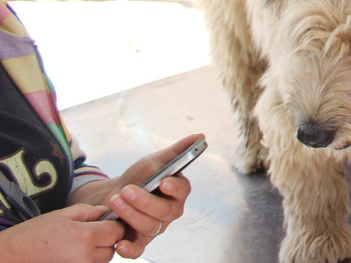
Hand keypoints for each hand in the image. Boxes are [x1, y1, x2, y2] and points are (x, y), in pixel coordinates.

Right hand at [0, 204, 121, 262]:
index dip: (115, 225)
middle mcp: (86, 256)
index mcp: (86, 236)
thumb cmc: (34, 234)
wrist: (12, 256)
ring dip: (99, 252)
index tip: (108, 222)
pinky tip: (75, 254)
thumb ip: (89, 211)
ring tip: (80, 244)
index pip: (117, 231)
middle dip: (107, 239)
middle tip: (93, 233)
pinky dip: (89, 261)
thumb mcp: (62, 215)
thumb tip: (106, 211)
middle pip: (112, 248)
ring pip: (103, 261)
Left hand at [98, 134, 199, 258]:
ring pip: (149, 227)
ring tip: (115, 200)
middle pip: (164, 211)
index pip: (183, 191)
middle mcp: (170, 212)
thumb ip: (177, 151)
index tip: (164, 181)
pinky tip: (119, 243)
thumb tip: (201, 136)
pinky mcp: (139, 241)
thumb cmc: (139, 177)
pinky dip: (129, 249)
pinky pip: (138, 250)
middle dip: (144, 201)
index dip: (175, 187)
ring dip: (130, 214)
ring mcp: (155, 228)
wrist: (114, 196)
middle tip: (127, 190)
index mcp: (178, 192)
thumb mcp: (155, 161)